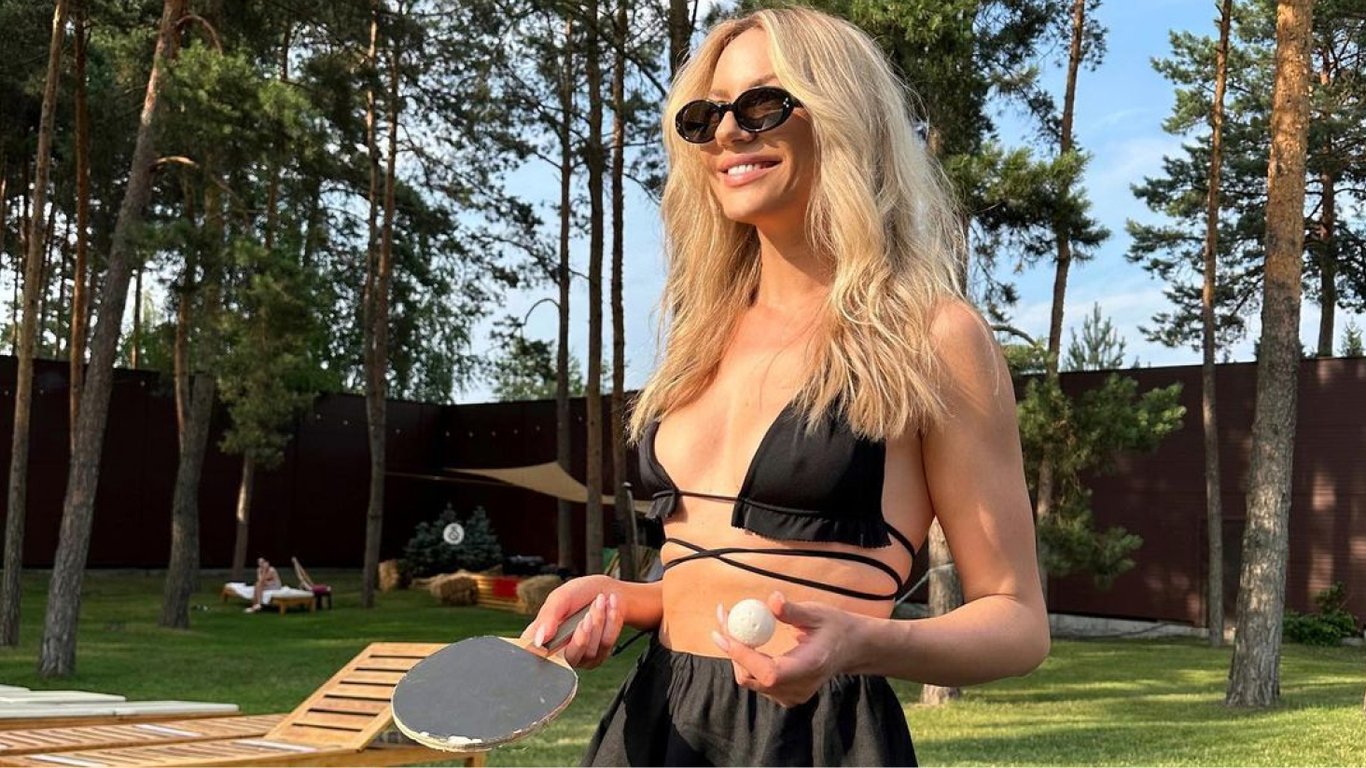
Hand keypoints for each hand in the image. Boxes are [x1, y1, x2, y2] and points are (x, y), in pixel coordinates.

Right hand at [519, 575, 623, 669]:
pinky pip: (606, 643)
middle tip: (589, 612)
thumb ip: (548, 617)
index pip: (533, 654)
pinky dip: (611, 622)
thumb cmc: (580, 594)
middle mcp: (559, 652)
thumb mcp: (560, 598)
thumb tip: (537, 640)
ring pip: (590, 650)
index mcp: (543, 637)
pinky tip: (610, 607)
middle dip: (584, 631)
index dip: (542, 652)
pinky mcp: (599, 656)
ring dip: (599, 621)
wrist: (608, 592)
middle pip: (569, 656)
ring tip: (600, 601)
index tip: (560, 633)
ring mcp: (580, 657)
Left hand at [712, 592, 860, 707]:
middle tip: (723, 618)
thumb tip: (772, 600)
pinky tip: (743, 639)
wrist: (851, 648)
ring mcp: (792, 696)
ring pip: (751, 680)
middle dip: (732, 648)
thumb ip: (793, 611)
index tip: (723, 632)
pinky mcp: (785, 695)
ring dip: (736, 653)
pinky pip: (757, 681)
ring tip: (729, 624)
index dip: (743, 655)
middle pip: (753, 678)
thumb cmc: (835, 627)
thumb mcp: (817, 613)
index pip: (769, 672)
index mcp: (809, 668)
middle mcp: (799, 688)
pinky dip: (746, 661)